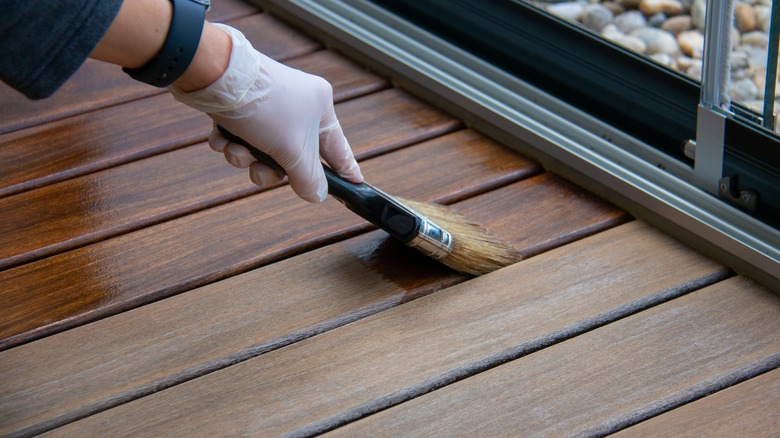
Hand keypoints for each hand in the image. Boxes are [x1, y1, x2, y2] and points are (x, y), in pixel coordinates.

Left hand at [169, 24, 362, 202]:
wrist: (214, 77)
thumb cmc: (264, 108)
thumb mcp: (292, 151)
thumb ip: (308, 179)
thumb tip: (318, 195)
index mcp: (319, 107)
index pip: (337, 149)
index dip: (345, 170)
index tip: (355, 184)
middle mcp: (296, 104)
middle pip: (291, 156)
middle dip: (269, 167)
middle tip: (259, 170)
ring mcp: (267, 104)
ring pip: (263, 149)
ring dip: (245, 157)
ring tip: (235, 149)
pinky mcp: (240, 105)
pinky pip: (241, 136)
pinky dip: (230, 142)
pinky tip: (222, 138)